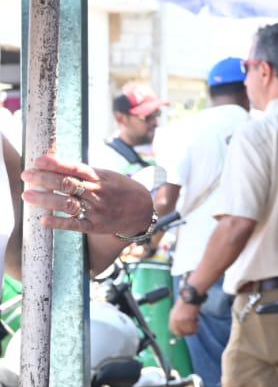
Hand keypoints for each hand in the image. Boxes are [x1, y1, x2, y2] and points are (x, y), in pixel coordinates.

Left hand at [20, 155, 152, 237]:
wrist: (142, 209)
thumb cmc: (120, 189)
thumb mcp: (107, 176)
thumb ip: (85, 173)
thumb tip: (56, 165)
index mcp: (99, 177)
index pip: (75, 168)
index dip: (56, 164)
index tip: (38, 160)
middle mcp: (97, 192)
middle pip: (68, 184)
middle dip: (45, 179)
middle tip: (26, 176)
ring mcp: (96, 209)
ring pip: (68, 203)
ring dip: (46, 199)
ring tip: (28, 196)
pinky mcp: (95, 226)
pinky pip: (75, 225)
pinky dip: (59, 222)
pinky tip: (43, 220)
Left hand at [169, 299, 200, 336]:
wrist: (190, 295)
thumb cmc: (186, 301)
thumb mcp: (178, 310)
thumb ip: (177, 319)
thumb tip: (181, 327)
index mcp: (172, 318)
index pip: (173, 330)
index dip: (179, 332)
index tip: (185, 331)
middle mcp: (175, 321)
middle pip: (180, 333)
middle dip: (186, 332)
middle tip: (192, 328)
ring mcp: (181, 321)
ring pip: (187, 332)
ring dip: (192, 329)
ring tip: (196, 321)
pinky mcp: (188, 320)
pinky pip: (193, 328)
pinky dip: (196, 326)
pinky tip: (197, 319)